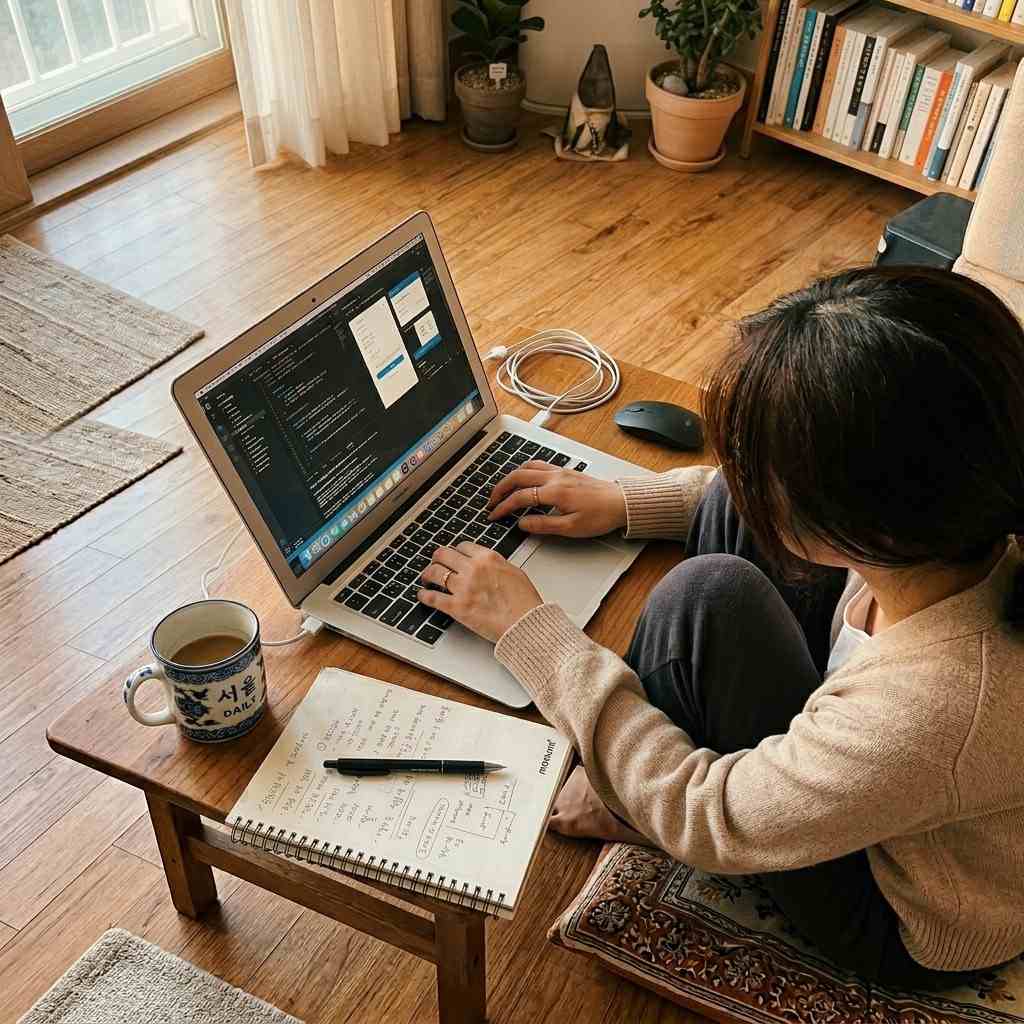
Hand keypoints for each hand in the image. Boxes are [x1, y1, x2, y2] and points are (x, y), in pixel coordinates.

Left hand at [419, 542, 542, 641]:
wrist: (525, 624)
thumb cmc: (524, 603)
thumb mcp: (514, 572)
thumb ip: (496, 564)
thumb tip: (487, 564)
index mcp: (488, 558)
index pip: (462, 546)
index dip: (454, 551)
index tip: (452, 556)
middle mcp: (473, 569)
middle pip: (443, 554)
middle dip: (437, 559)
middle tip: (435, 564)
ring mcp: (463, 587)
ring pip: (434, 572)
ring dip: (427, 575)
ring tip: (426, 579)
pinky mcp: (456, 607)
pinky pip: (432, 597)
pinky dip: (424, 595)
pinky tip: (422, 595)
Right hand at [487, 461, 626, 537]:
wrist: (622, 503)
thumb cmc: (601, 515)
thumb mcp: (571, 528)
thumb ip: (544, 525)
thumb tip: (522, 524)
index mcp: (555, 492)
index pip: (520, 497)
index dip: (503, 507)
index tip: (494, 515)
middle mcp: (555, 477)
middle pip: (518, 476)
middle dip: (500, 488)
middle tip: (491, 501)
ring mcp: (560, 471)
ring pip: (528, 467)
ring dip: (511, 477)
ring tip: (503, 490)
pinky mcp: (566, 471)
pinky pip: (539, 465)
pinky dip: (525, 471)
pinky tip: (524, 479)